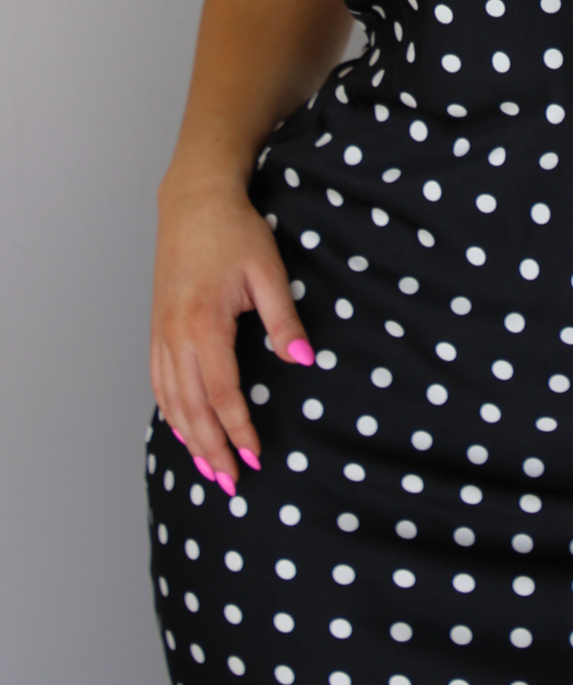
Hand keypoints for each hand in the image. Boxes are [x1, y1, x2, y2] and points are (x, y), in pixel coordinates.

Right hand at [150, 174, 313, 492]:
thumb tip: (303, 360)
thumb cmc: (235, 231)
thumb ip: (284, 319)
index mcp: (204, 325)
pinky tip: (182, 428)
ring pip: (170, 400)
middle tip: (231, 484)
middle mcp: (175, 336)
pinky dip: (171, 411)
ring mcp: (161, 333)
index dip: (239, 431)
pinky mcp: (157, 327)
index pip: (223, 394)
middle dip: (211, 449)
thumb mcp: (268, 271)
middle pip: (191, 408)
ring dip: (188, 438)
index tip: (256, 459)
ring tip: (207, 470)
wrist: (194, 200)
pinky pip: (159, 381)